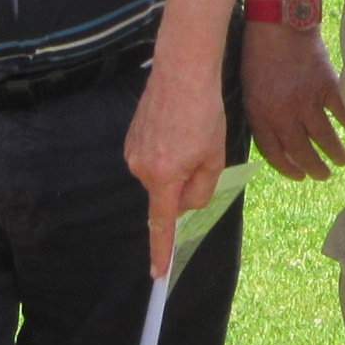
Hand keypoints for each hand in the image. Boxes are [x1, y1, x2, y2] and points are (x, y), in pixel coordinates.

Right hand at [124, 50, 228, 278]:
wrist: (182, 72)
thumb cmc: (203, 113)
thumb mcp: (214, 157)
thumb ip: (201, 189)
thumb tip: (185, 204)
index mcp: (163, 177)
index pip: (161, 223)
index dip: (160, 250)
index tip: (157, 272)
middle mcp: (140, 168)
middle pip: (166, 195)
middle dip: (184, 184)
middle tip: (201, 151)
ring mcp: (132, 153)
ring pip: (160, 176)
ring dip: (176, 166)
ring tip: (189, 134)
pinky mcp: (130, 139)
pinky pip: (152, 159)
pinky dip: (167, 153)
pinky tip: (177, 130)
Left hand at [241, 22, 344, 177]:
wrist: (280, 24)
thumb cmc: (258, 55)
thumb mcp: (249, 90)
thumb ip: (261, 117)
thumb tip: (278, 142)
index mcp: (260, 115)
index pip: (275, 154)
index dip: (288, 169)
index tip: (299, 176)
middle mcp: (284, 113)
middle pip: (302, 152)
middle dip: (314, 168)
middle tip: (322, 176)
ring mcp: (308, 101)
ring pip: (325, 138)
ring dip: (335, 154)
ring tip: (342, 162)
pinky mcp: (328, 87)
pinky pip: (341, 114)